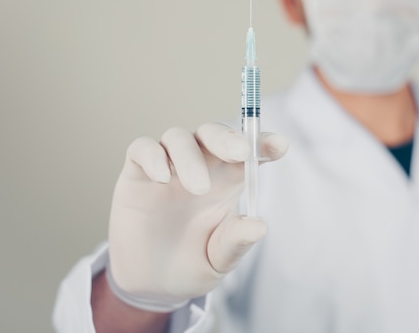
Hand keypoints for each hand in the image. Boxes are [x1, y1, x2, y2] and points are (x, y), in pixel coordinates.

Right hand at [106, 123, 287, 311]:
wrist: (149, 284)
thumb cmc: (191, 264)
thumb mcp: (218, 261)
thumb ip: (235, 243)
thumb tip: (259, 226)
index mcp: (228, 181)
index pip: (249, 152)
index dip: (264, 144)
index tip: (279, 146)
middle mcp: (200, 166)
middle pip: (213, 133)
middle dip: (228, 138)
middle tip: (240, 153)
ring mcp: (168, 166)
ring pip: (178, 137)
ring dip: (190, 156)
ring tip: (198, 188)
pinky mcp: (138, 172)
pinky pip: (143, 148)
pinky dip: (153, 155)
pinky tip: (162, 177)